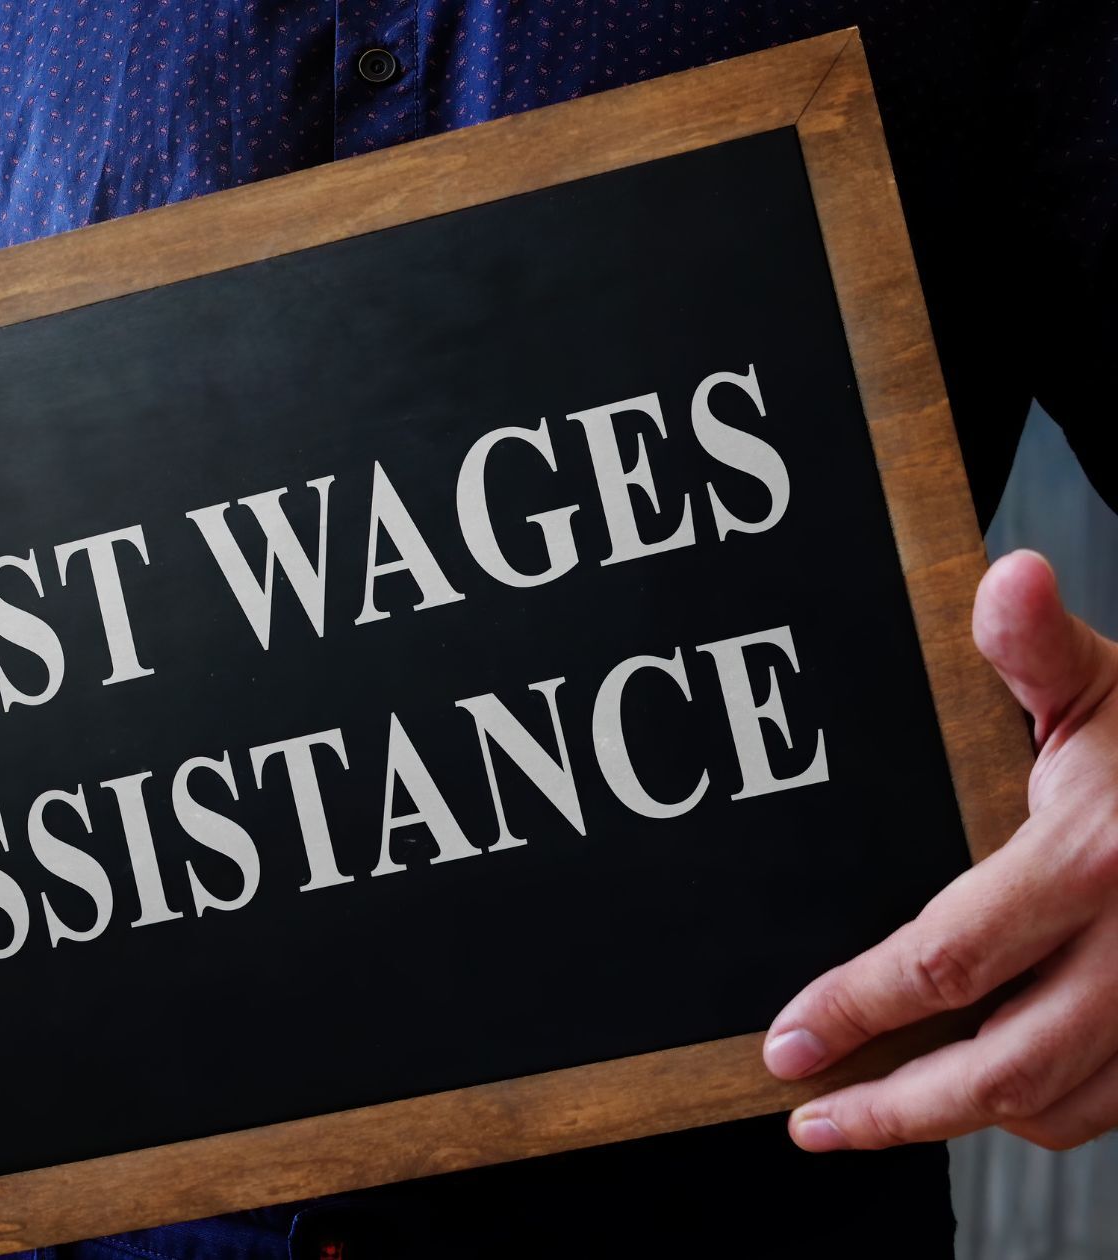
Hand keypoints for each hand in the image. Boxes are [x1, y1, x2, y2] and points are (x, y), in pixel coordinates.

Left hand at [762, 549, 1117, 1151]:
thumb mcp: (1105, 684)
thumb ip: (1036, 648)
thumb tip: (1007, 577)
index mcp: (1096, 861)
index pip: (946, 962)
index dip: (854, 1010)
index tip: (786, 1041)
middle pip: (998, 1068)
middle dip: (891, 1108)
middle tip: (809, 1115)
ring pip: (1055, 1104)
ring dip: (953, 1125)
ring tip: (867, 1117)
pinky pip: (1106, 1108)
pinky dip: (1036, 1115)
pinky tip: (975, 1097)